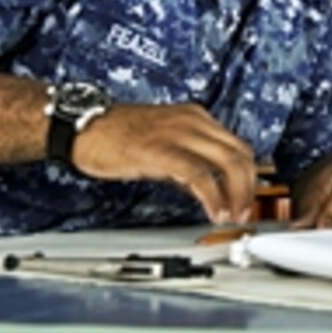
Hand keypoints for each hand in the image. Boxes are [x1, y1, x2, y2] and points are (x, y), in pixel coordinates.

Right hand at [71, 103, 255, 224]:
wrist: (83, 126)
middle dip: (249, 187)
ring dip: (236, 194)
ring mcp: (177, 134)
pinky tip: (214, 211)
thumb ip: (187, 155)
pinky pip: (199, 175)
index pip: (237, 144)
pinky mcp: (160, 151)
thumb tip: (208, 182)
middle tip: (244, 212)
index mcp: (195, 116)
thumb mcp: (163, 139)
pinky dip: (213, 197)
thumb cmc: (116, 134)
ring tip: (232, 216)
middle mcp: (192, 121)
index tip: (246, 198)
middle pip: (240, 153)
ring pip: (227, 162)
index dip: (249, 175)